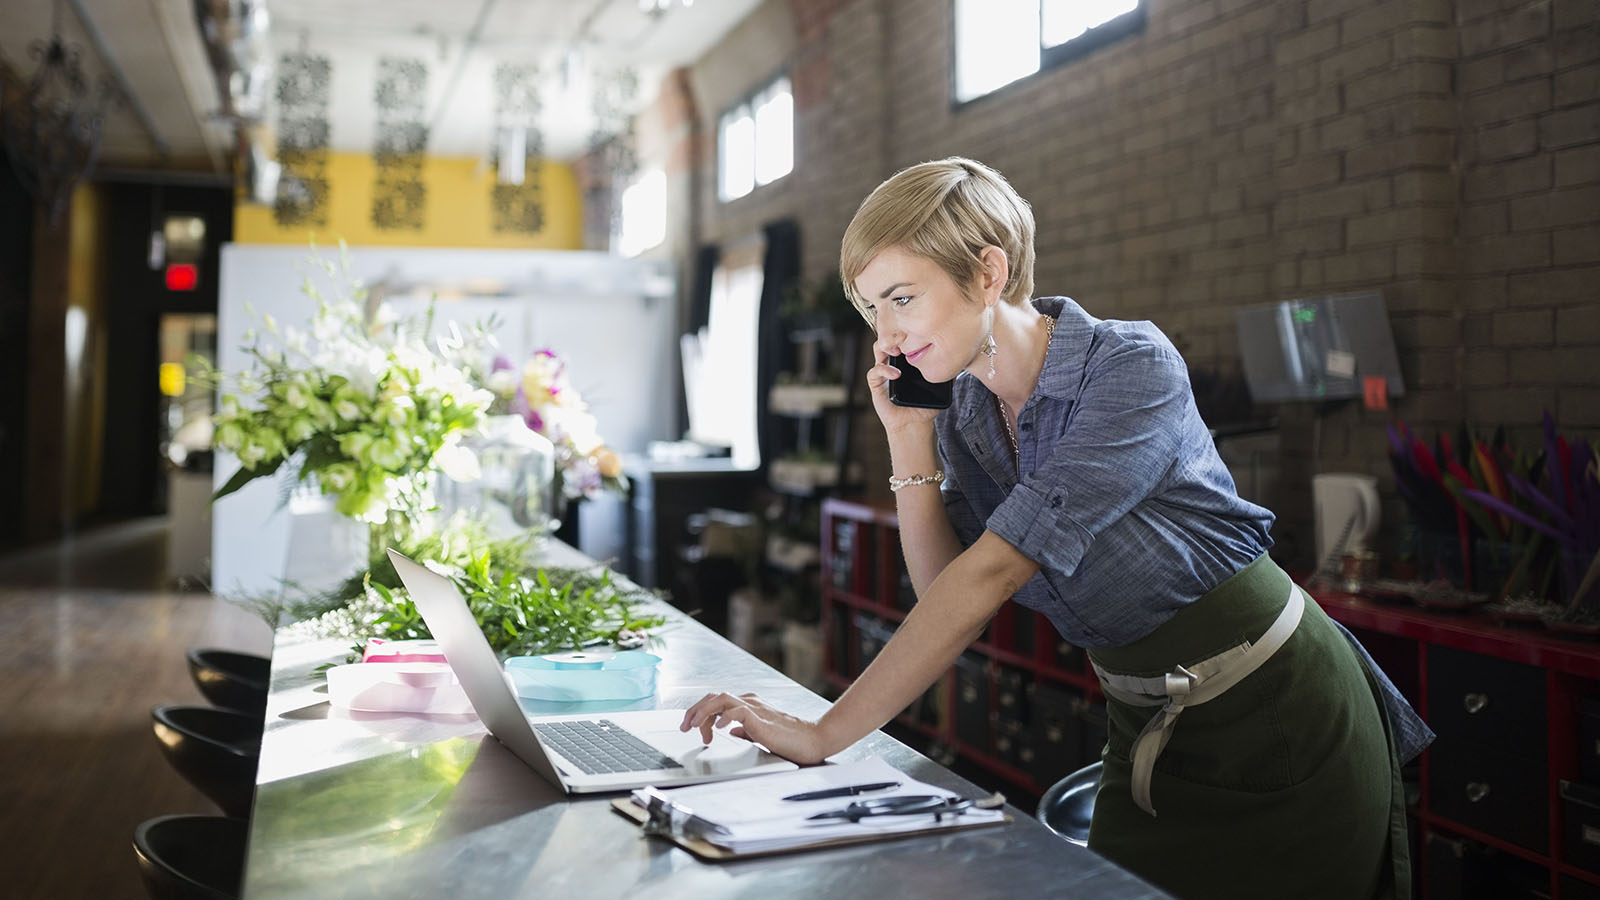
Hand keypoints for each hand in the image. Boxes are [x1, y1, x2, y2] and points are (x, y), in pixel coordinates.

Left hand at [679, 692, 828, 763]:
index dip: (701, 714)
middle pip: (714, 697)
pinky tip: (717, 730)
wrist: (813, 740)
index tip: (694, 731)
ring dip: (703, 712)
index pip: (717, 702)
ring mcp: (756, 708)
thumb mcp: (760, 735)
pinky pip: (738, 712)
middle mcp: (750, 702)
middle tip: (684, 726)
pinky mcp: (761, 719)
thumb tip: (730, 730)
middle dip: (695, 710)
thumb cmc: (791, 740)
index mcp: (749, 705)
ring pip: (722, 699)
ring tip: (693, 726)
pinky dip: (724, 718)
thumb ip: (745, 730)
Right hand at [867, 340, 940, 435]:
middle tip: (904, 338)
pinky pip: (874, 372)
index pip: (903, 338)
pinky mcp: (876, 384)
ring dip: (886, 347)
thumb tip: (961, 363)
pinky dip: (883, 370)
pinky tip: (896, 374)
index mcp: (907, 360)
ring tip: (897, 352)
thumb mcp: (940, 388)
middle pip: (889, 338)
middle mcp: (894, 363)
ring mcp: (884, 372)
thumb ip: (948, 375)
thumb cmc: (924, 406)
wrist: (914, 425)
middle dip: (895, 334)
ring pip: (878, 350)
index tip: (917, 331)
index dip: (907, 331)